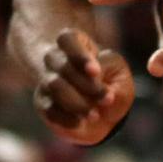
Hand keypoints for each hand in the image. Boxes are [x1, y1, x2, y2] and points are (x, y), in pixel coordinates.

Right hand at [34, 28, 134, 144]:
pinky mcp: (42, 102)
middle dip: (86, 85)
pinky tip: (79, 123)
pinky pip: (48, 108)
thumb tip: (98, 81)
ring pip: (54, 85)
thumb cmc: (112, 84)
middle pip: (63, 66)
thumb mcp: (120, 74)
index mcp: (76, 43)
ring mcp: (47, 80)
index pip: (67, 39)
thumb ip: (111, 70)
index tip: (95, 71)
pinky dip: (65, 117)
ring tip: (95, 115)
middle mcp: (56, 59)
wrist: (103, 112)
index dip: (79, 55)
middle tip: (106, 99)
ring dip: (76, 102)